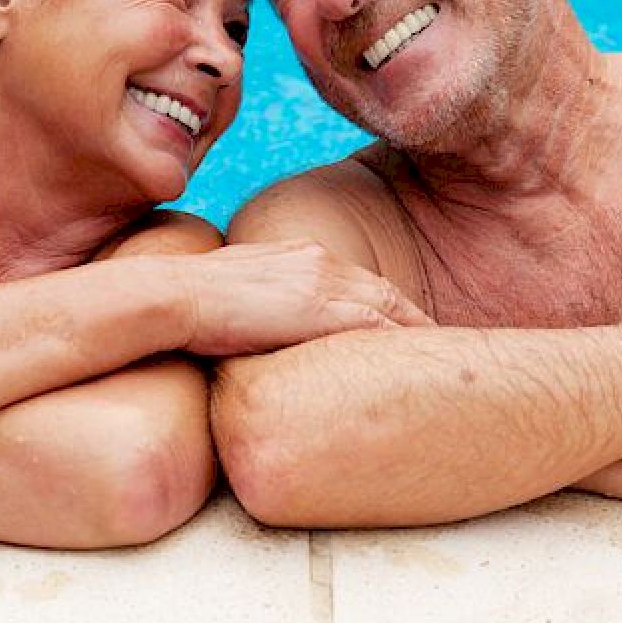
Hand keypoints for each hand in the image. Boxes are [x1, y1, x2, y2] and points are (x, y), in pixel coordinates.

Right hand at [170, 240, 432, 355]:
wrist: (173, 297)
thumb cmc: (189, 303)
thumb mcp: (233, 301)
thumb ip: (258, 313)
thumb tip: (258, 342)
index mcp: (300, 258)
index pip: (359, 285)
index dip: (387, 309)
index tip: (409, 330)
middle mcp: (319, 263)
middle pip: (385, 293)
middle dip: (415, 318)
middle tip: (445, 345)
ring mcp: (323, 283)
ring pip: (390, 308)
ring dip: (419, 332)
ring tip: (448, 358)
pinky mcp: (321, 308)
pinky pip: (378, 327)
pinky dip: (404, 343)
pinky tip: (422, 364)